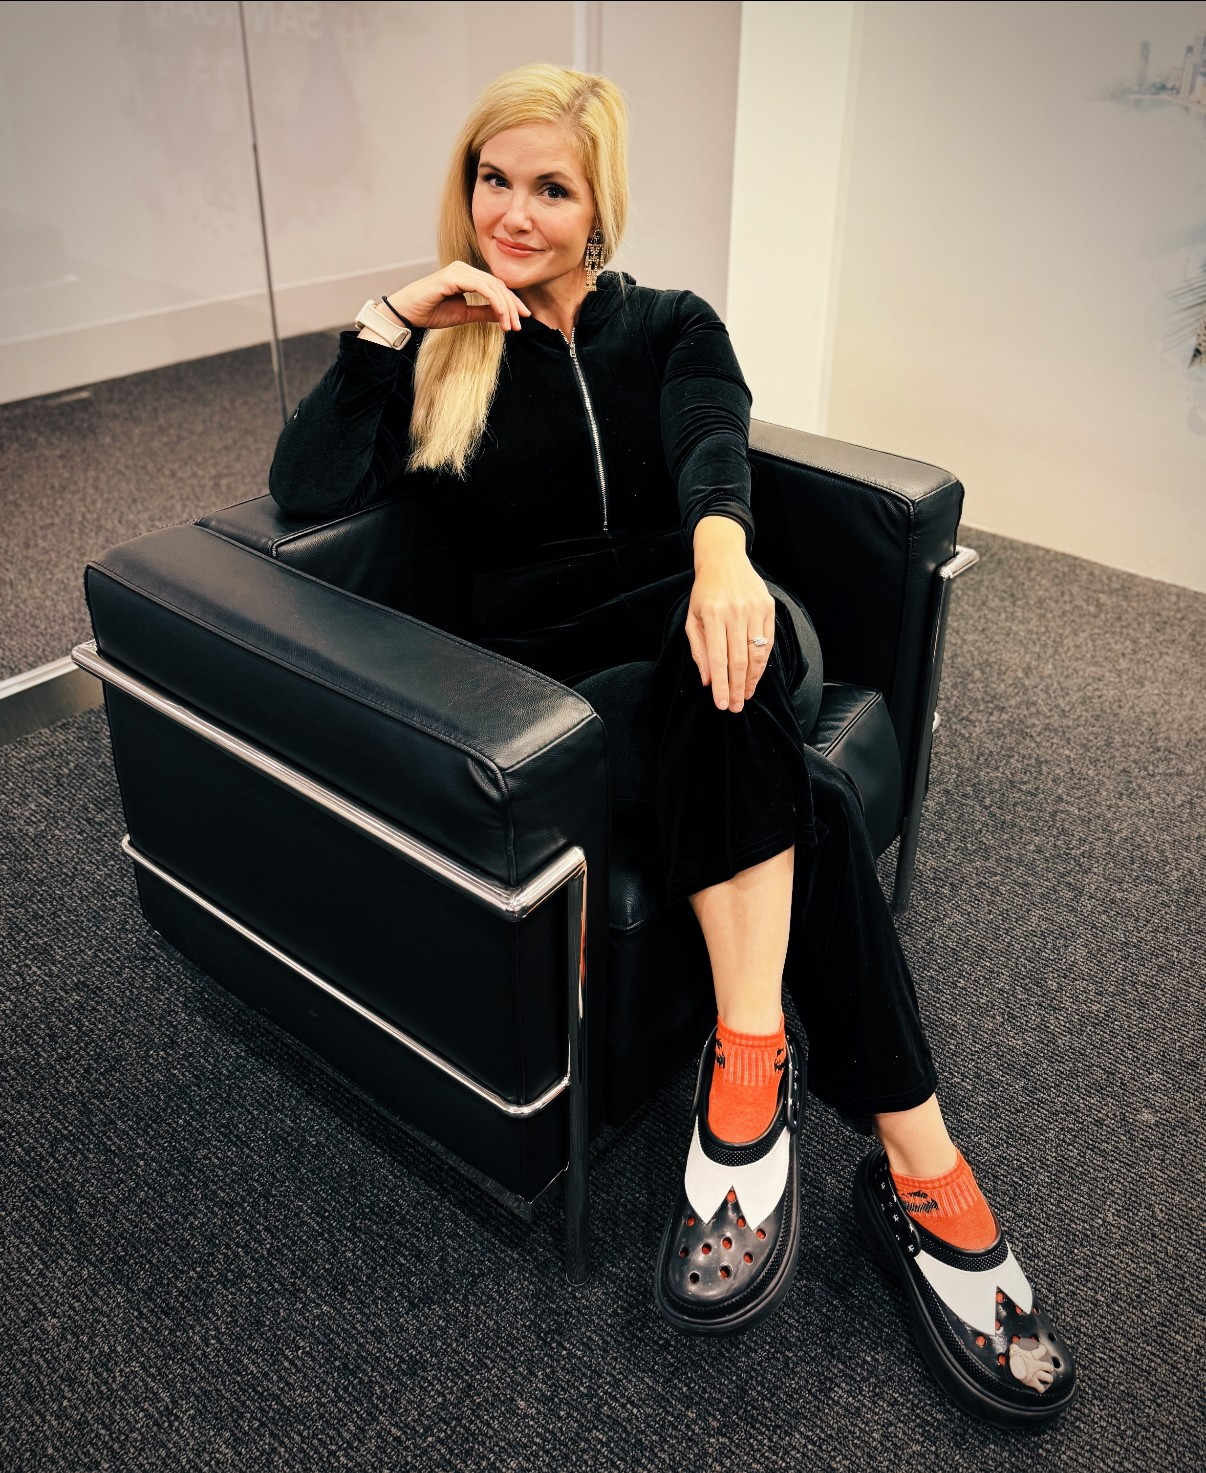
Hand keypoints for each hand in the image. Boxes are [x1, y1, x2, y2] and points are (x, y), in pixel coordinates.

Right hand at [382, 262, 530, 332]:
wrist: (407, 314)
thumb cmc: (431, 312)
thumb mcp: (464, 315)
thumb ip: (483, 312)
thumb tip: (502, 315)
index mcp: (466, 276)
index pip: (496, 287)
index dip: (512, 302)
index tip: (522, 319)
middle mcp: (464, 269)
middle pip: (498, 285)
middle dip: (512, 306)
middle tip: (520, 325)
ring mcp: (459, 271)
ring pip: (492, 286)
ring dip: (505, 307)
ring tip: (510, 325)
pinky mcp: (453, 276)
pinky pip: (481, 287)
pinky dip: (494, 302)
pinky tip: (500, 315)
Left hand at [685, 517, 775, 712]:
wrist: (724, 560)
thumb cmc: (705, 593)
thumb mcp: (692, 619)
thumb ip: (699, 650)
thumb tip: (708, 680)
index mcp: (712, 616)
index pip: (717, 659)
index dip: (721, 685)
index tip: (722, 704)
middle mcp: (735, 613)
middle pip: (739, 660)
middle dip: (738, 688)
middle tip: (736, 707)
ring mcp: (754, 610)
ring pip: (757, 654)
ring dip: (752, 680)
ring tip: (746, 695)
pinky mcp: (768, 608)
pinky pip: (768, 642)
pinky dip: (762, 663)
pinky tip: (756, 676)